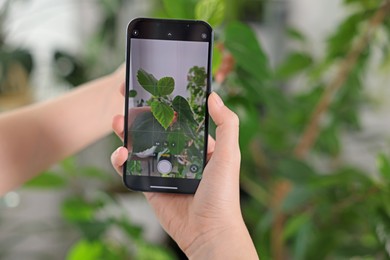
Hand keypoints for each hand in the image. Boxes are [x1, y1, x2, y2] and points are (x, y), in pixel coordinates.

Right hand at [111, 91, 257, 258]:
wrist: (207, 231)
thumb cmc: (222, 194)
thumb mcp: (228, 155)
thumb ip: (226, 125)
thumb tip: (214, 95)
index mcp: (198, 145)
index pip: (180, 119)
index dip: (167, 104)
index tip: (155, 88)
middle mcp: (179, 155)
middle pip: (156, 129)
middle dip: (142, 114)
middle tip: (129, 98)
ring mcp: (163, 169)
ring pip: (141, 145)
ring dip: (127, 132)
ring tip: (118, 119)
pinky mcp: (149, 185)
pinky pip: (132, 167)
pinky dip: (122, 159)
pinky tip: (121, 151)